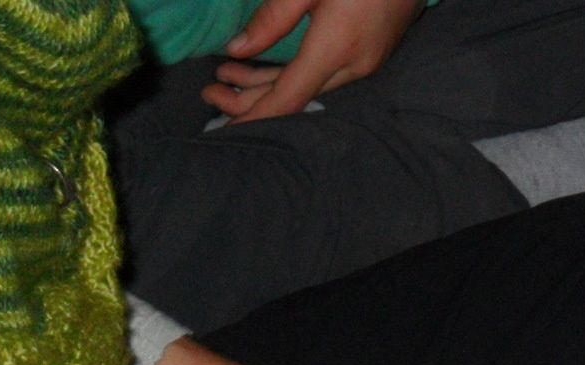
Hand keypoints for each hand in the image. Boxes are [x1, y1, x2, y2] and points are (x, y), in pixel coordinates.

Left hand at [203, 0, 425, 123]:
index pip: (288, 97)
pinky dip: (295, 74)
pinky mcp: (373, 52)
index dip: (254, 115)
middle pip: (298, 96)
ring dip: (269, 83)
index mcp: (336, 49)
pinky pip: (327, 74)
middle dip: (251, 99)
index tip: (223, 126)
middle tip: (210, 92)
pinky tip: (270, 67)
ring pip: (311, 85)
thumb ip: (272, 17)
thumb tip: (237, 49)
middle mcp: (355, 66)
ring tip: (229, 74)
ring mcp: (368, 62)